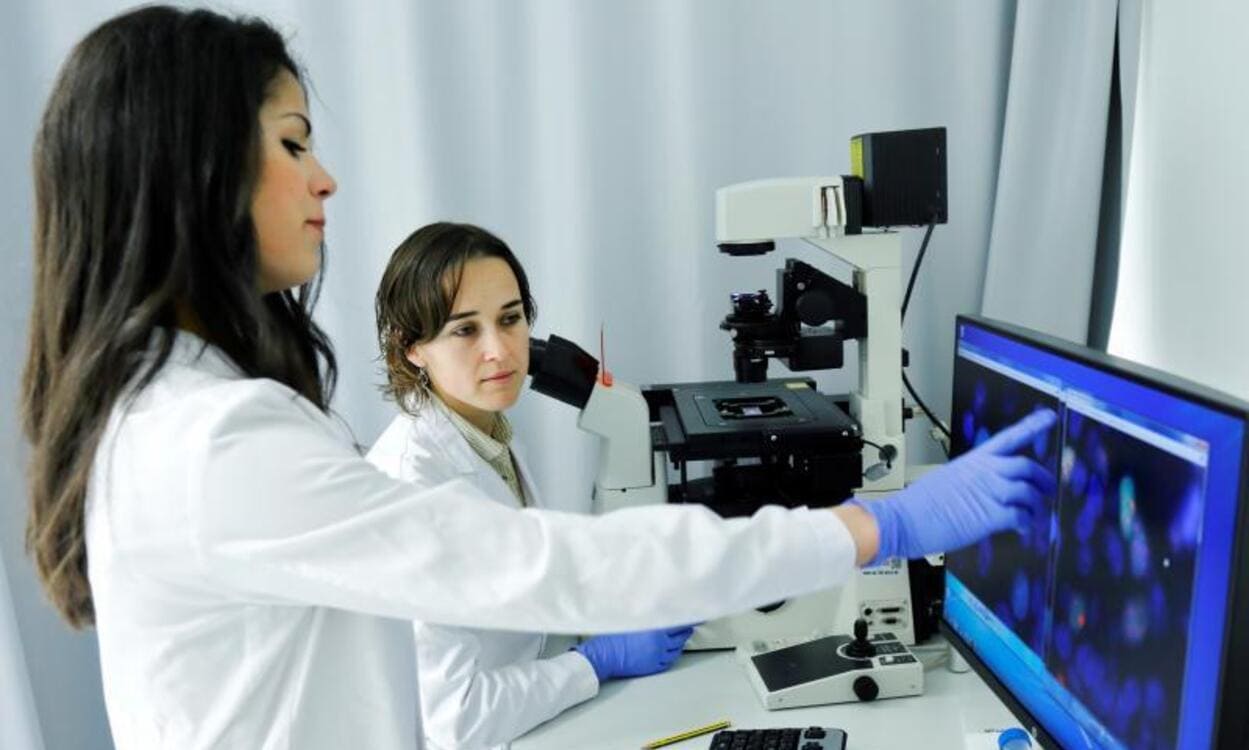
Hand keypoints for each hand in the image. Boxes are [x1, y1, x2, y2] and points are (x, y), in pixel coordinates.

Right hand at [572, 625, 694, 681]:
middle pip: (681, 636)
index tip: (698, 614)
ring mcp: (658, 656)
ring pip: (677, 649)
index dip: (690, 619)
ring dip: (680, 642)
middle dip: (686, 630)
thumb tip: (661, 612)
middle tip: (689, 624)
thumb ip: (649, 617)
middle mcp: (660, 643)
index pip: (679, 623)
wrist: (605, 656)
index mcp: (655, 629)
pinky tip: (671, 649)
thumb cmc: (614, 636)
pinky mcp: (654, 666)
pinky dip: (673, 653)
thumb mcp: (632, 621)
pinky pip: (669, 660)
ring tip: (680, 636)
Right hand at [852, 409, 1057, 563]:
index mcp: (973, 461)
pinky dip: (1027, 524)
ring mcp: (987, 492)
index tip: (1048, 419)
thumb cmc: (917, 505)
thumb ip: (971, 481)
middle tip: (1047, 490)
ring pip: (1029, 492)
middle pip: (1027, 466)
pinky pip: (1021, 516)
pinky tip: (1022, 529)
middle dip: (1043, 479)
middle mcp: (983, 472)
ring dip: (1036, 507)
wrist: (901, 519)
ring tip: (1032, 517)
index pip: (1008, 437)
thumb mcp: (946, 479)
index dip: (1032, 427)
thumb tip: (984, 492)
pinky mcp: (988, 515)